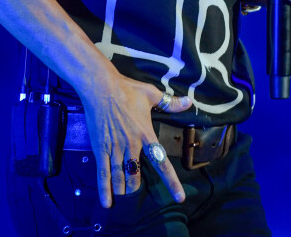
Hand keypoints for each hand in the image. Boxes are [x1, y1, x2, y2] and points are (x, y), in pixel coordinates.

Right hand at [78, 64, 191, 207]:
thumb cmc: (127, 89)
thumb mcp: (152, 94)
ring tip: (124, 197)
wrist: (101, 87)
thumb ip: (171, 103)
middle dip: (136, 187)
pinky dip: (104, 190)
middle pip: (136, 175)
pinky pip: (103, 173)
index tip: (179, 198)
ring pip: (120, 177)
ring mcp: (115, 148)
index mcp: (146, 134)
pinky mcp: (101, 148)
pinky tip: (106, 203)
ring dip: (123, 190)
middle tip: (136, 192)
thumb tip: (190, 102)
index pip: (161, 162)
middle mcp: (131, 144)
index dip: (171, 181)